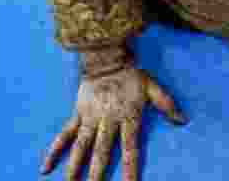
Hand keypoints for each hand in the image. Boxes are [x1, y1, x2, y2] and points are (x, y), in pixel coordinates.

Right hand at [41, 66, 185, 180]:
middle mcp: (107, 122)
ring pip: (81, 148)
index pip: (130, 149)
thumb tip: (182, 120)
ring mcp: (90, 119)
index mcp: (128, 118)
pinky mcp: (77, 115)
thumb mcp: (153, 88)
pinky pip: (64, 136)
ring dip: (74, 168)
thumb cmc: (132, 74)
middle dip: (98, 175)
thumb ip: (166, 104)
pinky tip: (46, 167)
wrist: (106, 59)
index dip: (130, 169)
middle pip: (102, 153)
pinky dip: (54, 151)